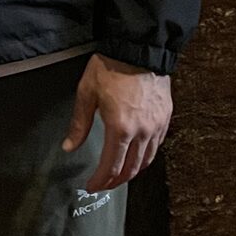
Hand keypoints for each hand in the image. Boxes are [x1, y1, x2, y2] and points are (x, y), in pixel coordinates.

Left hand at [62, 53, 172, 191]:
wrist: (139, 49)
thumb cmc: (111, 68)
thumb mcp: (87, 94)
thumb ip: (79, 124)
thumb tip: (69, 146)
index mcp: (120, 128)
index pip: (111, 166)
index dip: (100, 181)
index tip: (92, 186)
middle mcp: (141, 131)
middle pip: (131, 169)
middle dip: (116, 181)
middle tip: (104, 184)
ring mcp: (156, 126)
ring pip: (146, 160)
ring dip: (132, 172)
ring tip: (120, 175)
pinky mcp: (165, 118)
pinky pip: (157, 146)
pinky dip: (146, 157)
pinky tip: (138, 157)